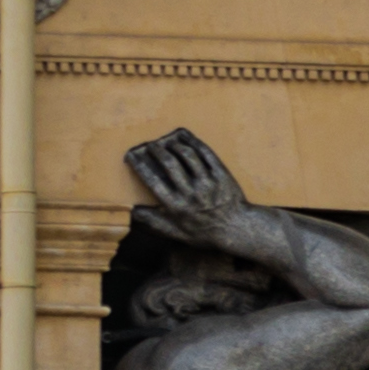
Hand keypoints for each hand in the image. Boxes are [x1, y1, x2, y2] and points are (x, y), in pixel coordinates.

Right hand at [124, 127, 244, 234]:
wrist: (236, 229)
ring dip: (174, 145)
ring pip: (187, 155)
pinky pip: (205, 153)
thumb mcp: (177, 233)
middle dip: (156, 150)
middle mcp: (191, 193)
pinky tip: (184, 136)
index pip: (153, 181)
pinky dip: (193, 142)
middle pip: (169, 164)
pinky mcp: (221, 173)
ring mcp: (207, 182)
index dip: (140, 166)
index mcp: (176, 207)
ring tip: (166, 141)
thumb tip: (132, 212)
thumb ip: (154, 222)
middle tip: (151, 145)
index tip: (132, 156)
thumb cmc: (204, 232)